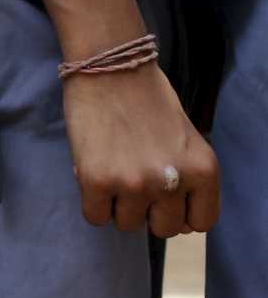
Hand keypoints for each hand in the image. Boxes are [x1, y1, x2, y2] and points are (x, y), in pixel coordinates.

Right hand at [64, 63, 219, 235]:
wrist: (111, 67)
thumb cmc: (147, 98)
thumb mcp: (186, 139)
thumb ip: (188, 177)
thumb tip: (179, 221)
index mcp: (204, 169)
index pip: (201, 223)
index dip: (180, 215)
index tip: (165, 201)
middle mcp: (173, 181)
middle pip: (164, 229)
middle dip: (148, 212)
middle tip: (134, 185)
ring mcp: (134, 183)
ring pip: (127, 224)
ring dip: (118, 205)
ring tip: (112, 173)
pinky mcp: (96, 181)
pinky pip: (95, 216)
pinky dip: (93, 203)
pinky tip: (93, 176)